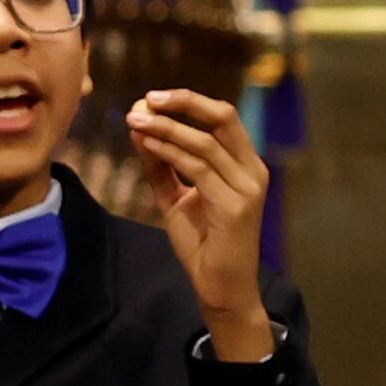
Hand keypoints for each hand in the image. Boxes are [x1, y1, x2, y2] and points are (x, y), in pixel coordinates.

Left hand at [124, 89, 277, 361]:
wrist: (221, 288)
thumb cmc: (203, 245)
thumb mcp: (177, 199)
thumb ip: (162, 166)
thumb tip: (140, 130)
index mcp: (244, 165)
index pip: (222, 119)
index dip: (188, 103)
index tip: (151, 98)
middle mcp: (252, 170)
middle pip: (223, 117)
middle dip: (183, 103)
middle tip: (146, 99)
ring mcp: (248, 187)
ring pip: (206, 142)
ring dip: (166, 128)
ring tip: (134, 120)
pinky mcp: (236, 206)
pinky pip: (199, 168)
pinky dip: (169, 152)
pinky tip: (146, 144)